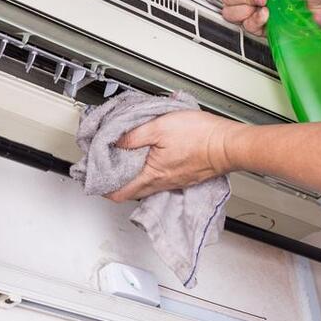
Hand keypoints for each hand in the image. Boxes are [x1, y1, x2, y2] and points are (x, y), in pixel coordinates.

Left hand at [104, 111, 241, 202]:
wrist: (228, 144)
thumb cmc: (200, 136)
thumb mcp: (159, 127)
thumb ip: (133, 135)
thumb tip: (114, 142)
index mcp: (152, 175)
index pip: (119, 193)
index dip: (102, 186)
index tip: (93, 177)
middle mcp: (162, 183)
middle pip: (130, 191)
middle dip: (115, 181)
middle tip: (105, 167)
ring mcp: (174, 182)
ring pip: (145, 185)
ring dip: (132, 176)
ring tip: (124, 160)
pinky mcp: (184, 176)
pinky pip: (159, 179)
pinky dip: (148, 172)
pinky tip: (149, 158)